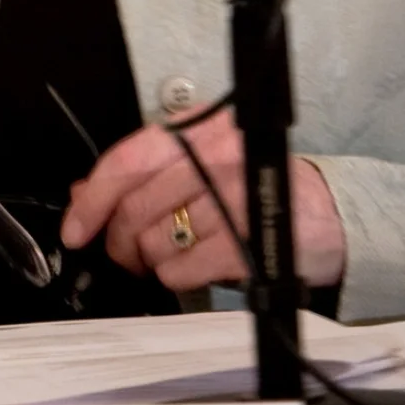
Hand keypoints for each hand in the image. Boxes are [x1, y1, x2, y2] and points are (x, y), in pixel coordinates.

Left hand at [60, 112, 346, 290]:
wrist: (328, 218)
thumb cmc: (254, 190)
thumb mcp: (200, 169)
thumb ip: (143, 178)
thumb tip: (82, 195)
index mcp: (198, 128)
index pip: (126, 161)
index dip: (92, 199)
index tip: (76, 230)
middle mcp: (216, 155)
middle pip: (134, 208)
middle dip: (119, 242)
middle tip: (126, 254)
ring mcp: (234, 196)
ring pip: (154, 242)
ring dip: (152, 261)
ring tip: (171, 257)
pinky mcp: (249, 240)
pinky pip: (183, 268)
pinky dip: (179, 276)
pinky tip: (195, 267)